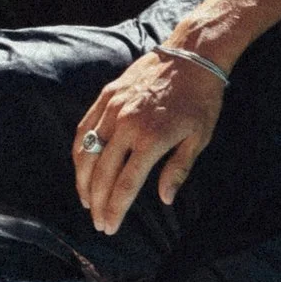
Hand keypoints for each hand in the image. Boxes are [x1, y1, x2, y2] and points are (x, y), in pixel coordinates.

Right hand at [72, 48, 224, 235]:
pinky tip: (81, 166)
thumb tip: (165, 199)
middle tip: (98, 222)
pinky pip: (84, 127)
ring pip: (87, 151)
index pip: (125, 184)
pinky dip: (79, 151)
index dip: (115, 209)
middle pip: (102, 173)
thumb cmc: (201, 99)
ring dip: (83, 180)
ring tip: (86, 200)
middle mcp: (127, 125)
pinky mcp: (107, 96)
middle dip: (97, 202)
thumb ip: (179, 170)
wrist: (192, 55)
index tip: (110, 227)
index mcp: (151, 139)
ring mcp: (113, 108)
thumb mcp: (199, 137)